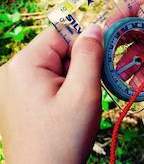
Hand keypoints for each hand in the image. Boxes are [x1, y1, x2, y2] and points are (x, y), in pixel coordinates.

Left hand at [0, 25, 102, 162]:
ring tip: (80, 103)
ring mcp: (16, 87)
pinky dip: (66, 89)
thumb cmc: (63, 138)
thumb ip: (89, 55)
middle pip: (58, 51)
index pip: (60, 34)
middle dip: (80, 65)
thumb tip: (94, 28)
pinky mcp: (23, 99)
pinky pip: (50, 82)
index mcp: (25, 64)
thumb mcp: (83, 92)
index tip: (105, 54)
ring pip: (57, 68)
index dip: (85, 41)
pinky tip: (71, 108)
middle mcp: (15, 71)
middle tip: (92, 87)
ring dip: (75, 79)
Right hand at [112, 0, 143, 87]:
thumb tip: (128, 17)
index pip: (130, 7)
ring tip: (116, 71)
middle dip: (115, 41)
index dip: (118, 15)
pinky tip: (131, 82)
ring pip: (129, 53)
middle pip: (125, 31)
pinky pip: (139, 70)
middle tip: (106, 51)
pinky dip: (133, 76)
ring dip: (122, 62)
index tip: (109, 26)